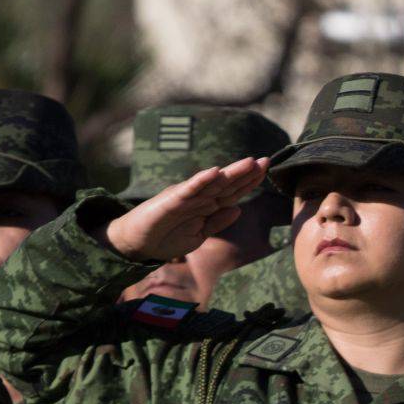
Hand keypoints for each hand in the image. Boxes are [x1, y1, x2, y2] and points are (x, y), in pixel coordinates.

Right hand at [102, 157, 268, 260]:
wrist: (137, 244)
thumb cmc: (166, 237)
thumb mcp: (199, 235)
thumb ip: (217, 222)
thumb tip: (238, 209)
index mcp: (205, 205)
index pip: (232, 192)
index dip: (249, 182)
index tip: (266, 170)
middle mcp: (198, 197)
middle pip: (226, 184)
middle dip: (246, 173)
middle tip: (266, 159)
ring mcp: (185, 197)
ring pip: (212, 183)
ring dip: (230, 173)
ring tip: (249, 162)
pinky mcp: (170, 201)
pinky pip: (188, 190)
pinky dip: (201, 181)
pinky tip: (214, 172)